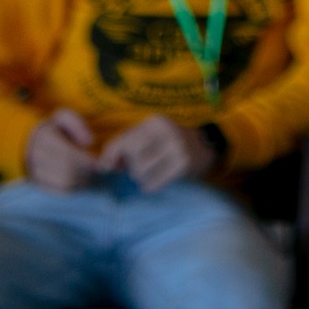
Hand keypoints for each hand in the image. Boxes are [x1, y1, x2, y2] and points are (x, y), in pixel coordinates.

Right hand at [25, 108, 98, 191]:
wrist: (28, 142)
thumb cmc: (52, 129)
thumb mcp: (63, 117)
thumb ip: (77, 124)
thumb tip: (89, 142)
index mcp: (44, 138)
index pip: (69, 155)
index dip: (87, 160)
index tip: (98, 159)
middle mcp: (36, 157)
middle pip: (68, 171)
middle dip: (86, 171)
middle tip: (96, 166)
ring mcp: (35, 173)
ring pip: (64, 183)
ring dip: (82, 180)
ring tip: (89, 172)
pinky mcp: (38, 184)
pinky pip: (59, 191)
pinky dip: (74, 187)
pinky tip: (80, 179)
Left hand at [96, 115, 217, 192]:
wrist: (204, 147)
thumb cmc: (168, 143)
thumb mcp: (149, 137)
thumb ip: (125, 146)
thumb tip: (103, 166)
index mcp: (154, 122)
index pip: (123, 140)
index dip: (110, 156)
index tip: (107, 167)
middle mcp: (166, 131)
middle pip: (131, 156)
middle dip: (130, 166)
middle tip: (140, 167)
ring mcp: (177, 147)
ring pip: (140, 171)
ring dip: (141, 177)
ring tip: (151, 172)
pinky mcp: (183, 165)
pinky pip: (153, 183)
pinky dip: (150, 186)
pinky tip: (157, 180)